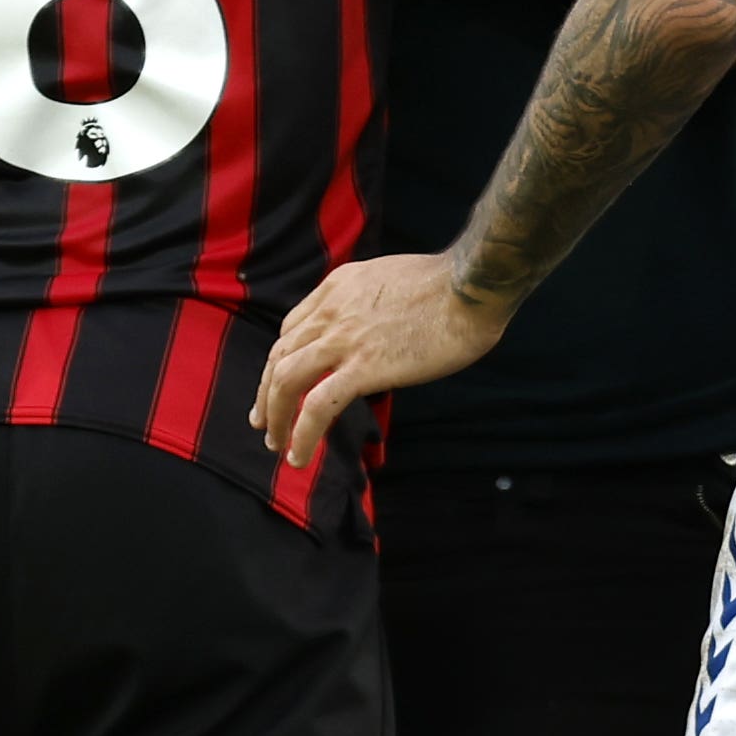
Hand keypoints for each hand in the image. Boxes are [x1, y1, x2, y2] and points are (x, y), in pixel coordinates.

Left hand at [252, 253, 513, 471]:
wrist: (471, 285)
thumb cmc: (449, 284)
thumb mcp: (391, 279)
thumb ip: (370, 302)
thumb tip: (374, 329)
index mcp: (337, 287)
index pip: (292, 328)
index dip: (281, 361)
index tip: (280, 384)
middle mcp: (331, 311)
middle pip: (279, 355)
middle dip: (265, 393)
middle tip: (263, 422)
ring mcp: (344, 339)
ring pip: (285, 380)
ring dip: (274, 416)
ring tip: (276, 443)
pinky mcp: (364, 367)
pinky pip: (317, 406)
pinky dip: (301, 434)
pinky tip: (300, 455)